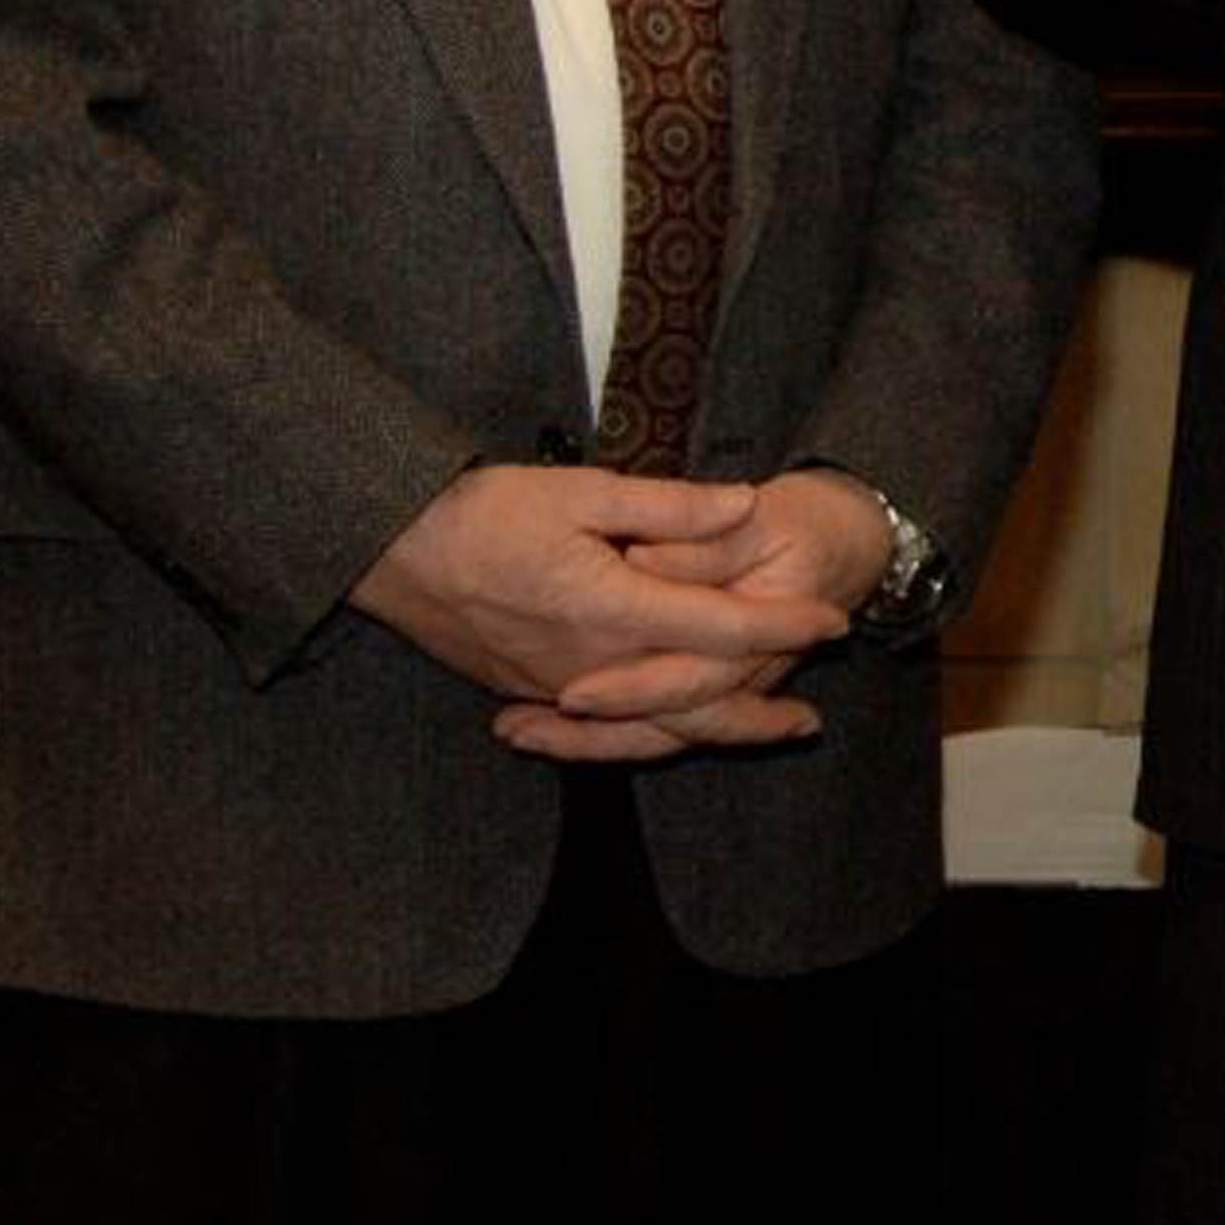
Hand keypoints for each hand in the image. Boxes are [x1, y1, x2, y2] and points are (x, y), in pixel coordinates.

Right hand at [350, 465, 852, 756]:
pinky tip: (674, 730)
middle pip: (693, 703)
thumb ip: (669, 504)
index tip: (833, 621)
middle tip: (811, 720)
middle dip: (756, 713)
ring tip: (761, 732)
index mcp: (613, 606)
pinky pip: (605, 728)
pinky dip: (649, 735)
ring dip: (710, 730)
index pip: (719, 626)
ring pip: (649, 727)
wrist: (391, 548)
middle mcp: (591, 661)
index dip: (782, 625)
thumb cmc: (484, 508)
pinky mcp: (529, 690)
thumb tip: (745, 505)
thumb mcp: (582, 489)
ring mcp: (557, 685)